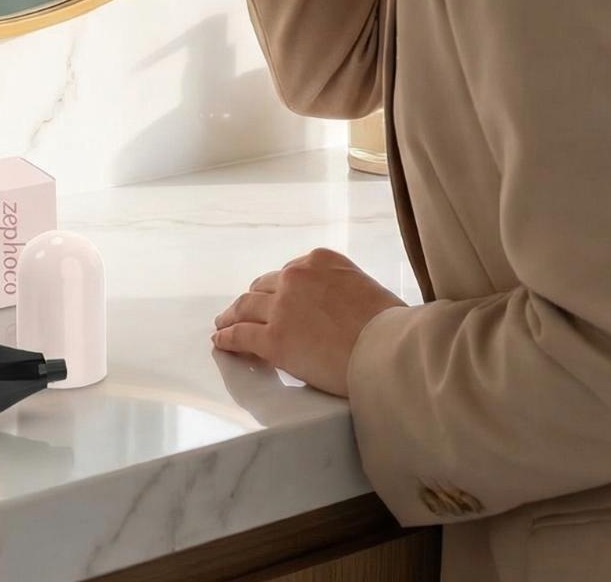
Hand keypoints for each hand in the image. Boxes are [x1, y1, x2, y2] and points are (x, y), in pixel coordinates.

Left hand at [210, 247, 405, 396]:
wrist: (387, 349)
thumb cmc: (390, 326)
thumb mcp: (366, 288)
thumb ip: (343, 290)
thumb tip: (341, 308)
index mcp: (319, 260)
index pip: (289, 274)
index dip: (278, 289)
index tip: (271, 297)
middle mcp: (295, 277)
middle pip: (263, 287)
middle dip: (253, 299)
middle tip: (242, 309)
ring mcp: (282, 307)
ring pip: (246, 307)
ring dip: (232, 315)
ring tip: (223, 323)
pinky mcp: (274, 339)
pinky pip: (241, 335)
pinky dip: (227, 337)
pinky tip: (220, 340)